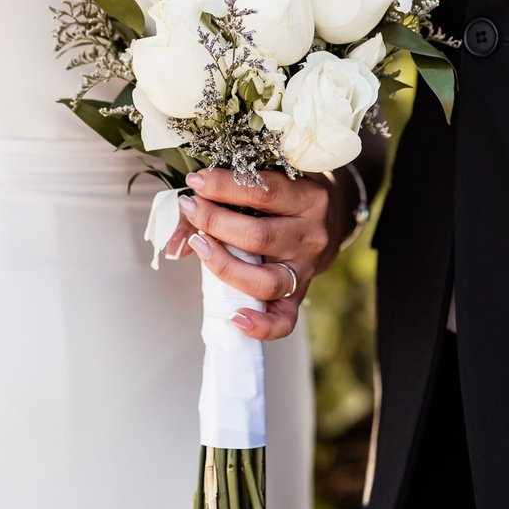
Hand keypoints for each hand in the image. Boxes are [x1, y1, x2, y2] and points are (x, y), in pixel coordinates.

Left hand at [171, 167, 358, 341]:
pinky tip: (234, 317)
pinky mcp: (299, 296)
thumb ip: (220, 200)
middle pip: (258, 237)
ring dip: (223, 266)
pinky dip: (259, 326)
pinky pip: (283, 321)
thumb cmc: (288, 195)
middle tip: (190, 208)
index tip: (195, 182)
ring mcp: (306, 270)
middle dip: (215, 222)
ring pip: (265, 281)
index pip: (263, 192)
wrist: (332, 216)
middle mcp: (311, 236)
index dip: (223, 187)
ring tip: (199, 246)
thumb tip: (176, 242)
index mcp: (309, 199)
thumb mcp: (269, 181)